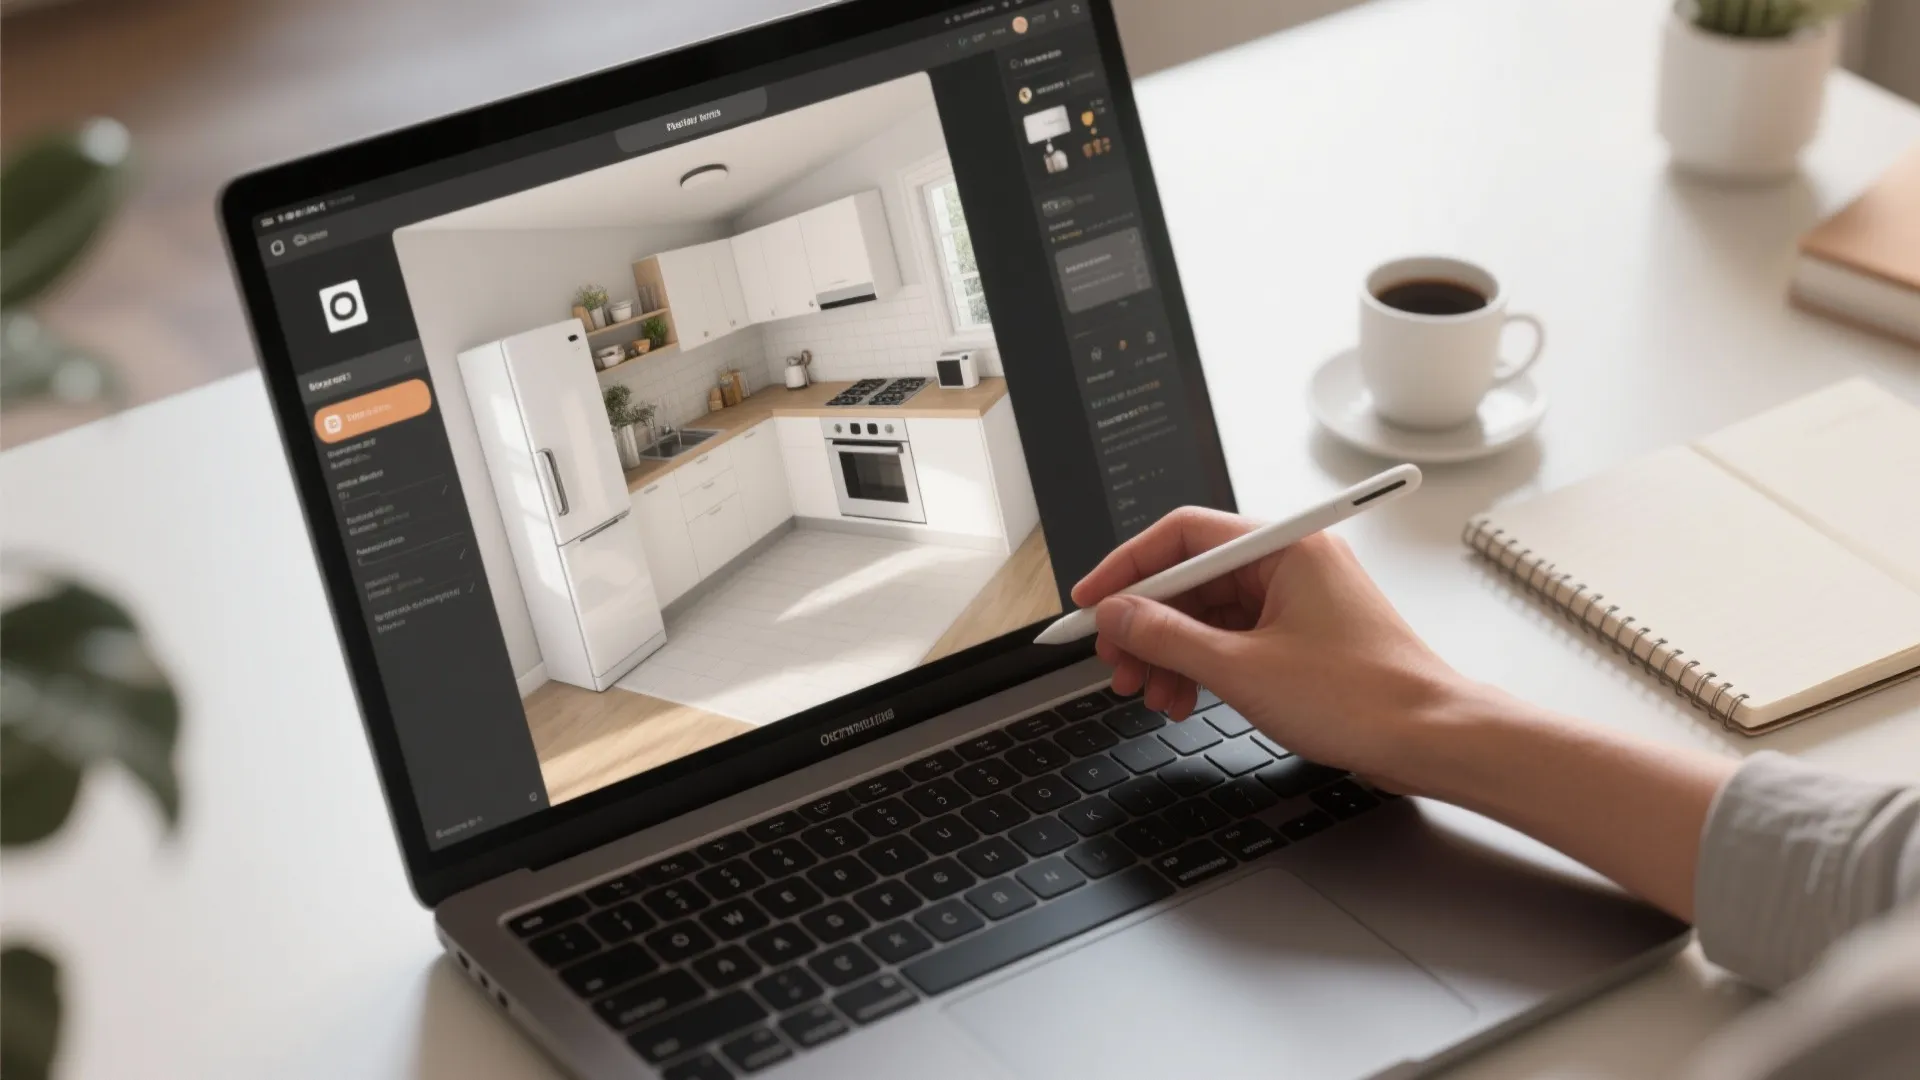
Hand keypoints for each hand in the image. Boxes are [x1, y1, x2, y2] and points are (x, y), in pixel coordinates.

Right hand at [1071, 507, 1470, 789]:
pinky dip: (1202, 666)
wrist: (1431, 740)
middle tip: (1115, 662)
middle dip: (1145, 623)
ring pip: (1208, 613)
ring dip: (1170, 652)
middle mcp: (1291, 563)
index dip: (1127, 568)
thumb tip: (1119, 616)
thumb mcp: (1242, 671)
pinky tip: (1185, 697)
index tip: (1091, 601)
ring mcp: (1297, 600)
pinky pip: (1232, 638)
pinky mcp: (1301, 635)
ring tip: (1148, 692)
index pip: (1182, 535)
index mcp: (1285, 547)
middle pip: (1192, 577)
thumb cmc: (1364, 699)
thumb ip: (1168, 637)